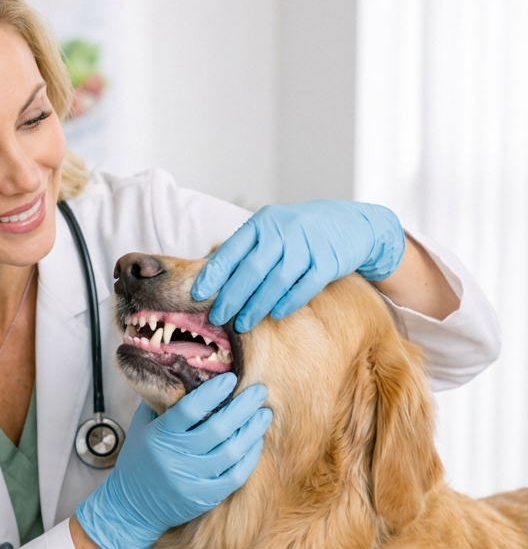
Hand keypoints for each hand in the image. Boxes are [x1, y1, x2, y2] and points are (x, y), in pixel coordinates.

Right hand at [75, 376, 270, 548]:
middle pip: (217, 428)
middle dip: (243, 407)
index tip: (231, 379)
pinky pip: (235, 476)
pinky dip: (250, 457)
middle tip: (259, 392)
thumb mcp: (142, 427)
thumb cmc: (139, 460)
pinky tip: (256, 442)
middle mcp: (175, 457)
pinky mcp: (203, 497)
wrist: (131, 507)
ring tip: (263, 414)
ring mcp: (190, 480)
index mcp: (159, 435)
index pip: (189, 409)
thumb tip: (187, 373)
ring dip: (252, 430)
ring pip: (231, 451)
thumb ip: (163, 402)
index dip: (213, 392)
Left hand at [192, 201, 404, 331]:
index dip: (214, 274)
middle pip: (251, 269)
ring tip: (242, 325)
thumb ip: (245, 249)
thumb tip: (208, 275)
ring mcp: (307, 246)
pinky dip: (288, 303)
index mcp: (263, 223)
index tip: (197, 294)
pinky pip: (304, 287)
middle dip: (231, 297)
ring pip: (276, 282)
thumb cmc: (300, 233)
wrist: (351, 224)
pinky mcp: (327, 262)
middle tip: (216, 318)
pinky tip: (275, 316)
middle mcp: (283, 231)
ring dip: (257, 306)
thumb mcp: (272, 230)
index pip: (232, 249)